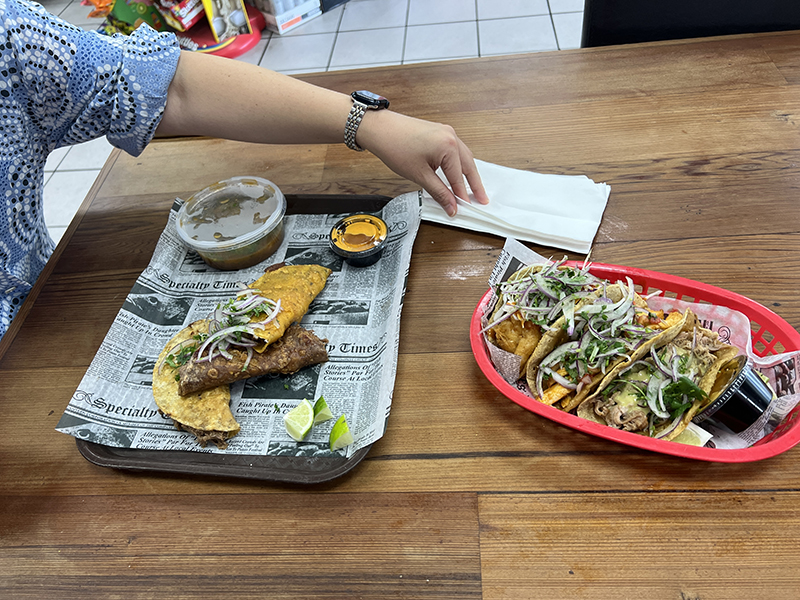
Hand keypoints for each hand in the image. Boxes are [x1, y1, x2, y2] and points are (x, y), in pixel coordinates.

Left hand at [357, 111, 488, 216]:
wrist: (379, 129)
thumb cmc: (395, 147)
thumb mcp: (419, 175)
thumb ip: (439, 192)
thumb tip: (451, 206)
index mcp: (448, 146)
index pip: (458, 177)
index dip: (461, 195)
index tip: (464, 208)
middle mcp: (451, 136)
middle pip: (468, 165)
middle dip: (474, 184)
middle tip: (481, 200)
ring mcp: (446, 132)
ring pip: (463, 157)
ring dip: (467, 173)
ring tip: (473, 189)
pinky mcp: (440, 132)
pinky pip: (455, 150)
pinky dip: (458, 163)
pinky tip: (458, 172)